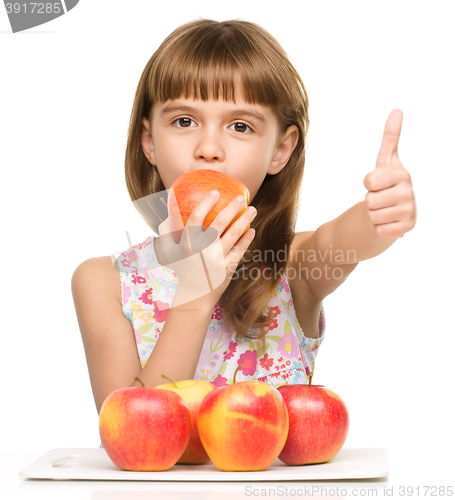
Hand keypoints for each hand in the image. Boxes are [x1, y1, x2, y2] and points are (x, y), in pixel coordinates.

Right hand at [157, 192, 256, 307]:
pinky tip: (251, 230)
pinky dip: (247, 239)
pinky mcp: (227, 267)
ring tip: (252, 209)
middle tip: (241, 198)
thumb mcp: (168, 252)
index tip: (216, 192)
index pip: (196, 217)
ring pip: (233, 234)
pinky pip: (240, 249)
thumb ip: (165, 232)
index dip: (206, 203)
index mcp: (187, 243)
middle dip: (232, 207)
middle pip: (219, 222)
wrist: (195, 295)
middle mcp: (202, 249)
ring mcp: (216, 259)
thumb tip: (168, 213)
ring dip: (244, 220)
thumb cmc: (183, 269)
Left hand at [363, 109, 416, 237]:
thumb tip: (397, 111)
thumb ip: (390, 138)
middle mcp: (409, 192)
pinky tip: (387, 221)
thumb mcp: (385, 161)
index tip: (376, 182)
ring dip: (373, 214)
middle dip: (369, 200)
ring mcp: (410, 211)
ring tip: (383, 209)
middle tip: (379, 198)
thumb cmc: (386, 184)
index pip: (370, 181)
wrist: (392, 210)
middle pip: (370, 200)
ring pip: (373, 216)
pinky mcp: (407, 228)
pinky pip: (381, 230)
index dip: (368, 183)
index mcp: (402, 174)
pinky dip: (378, 228)